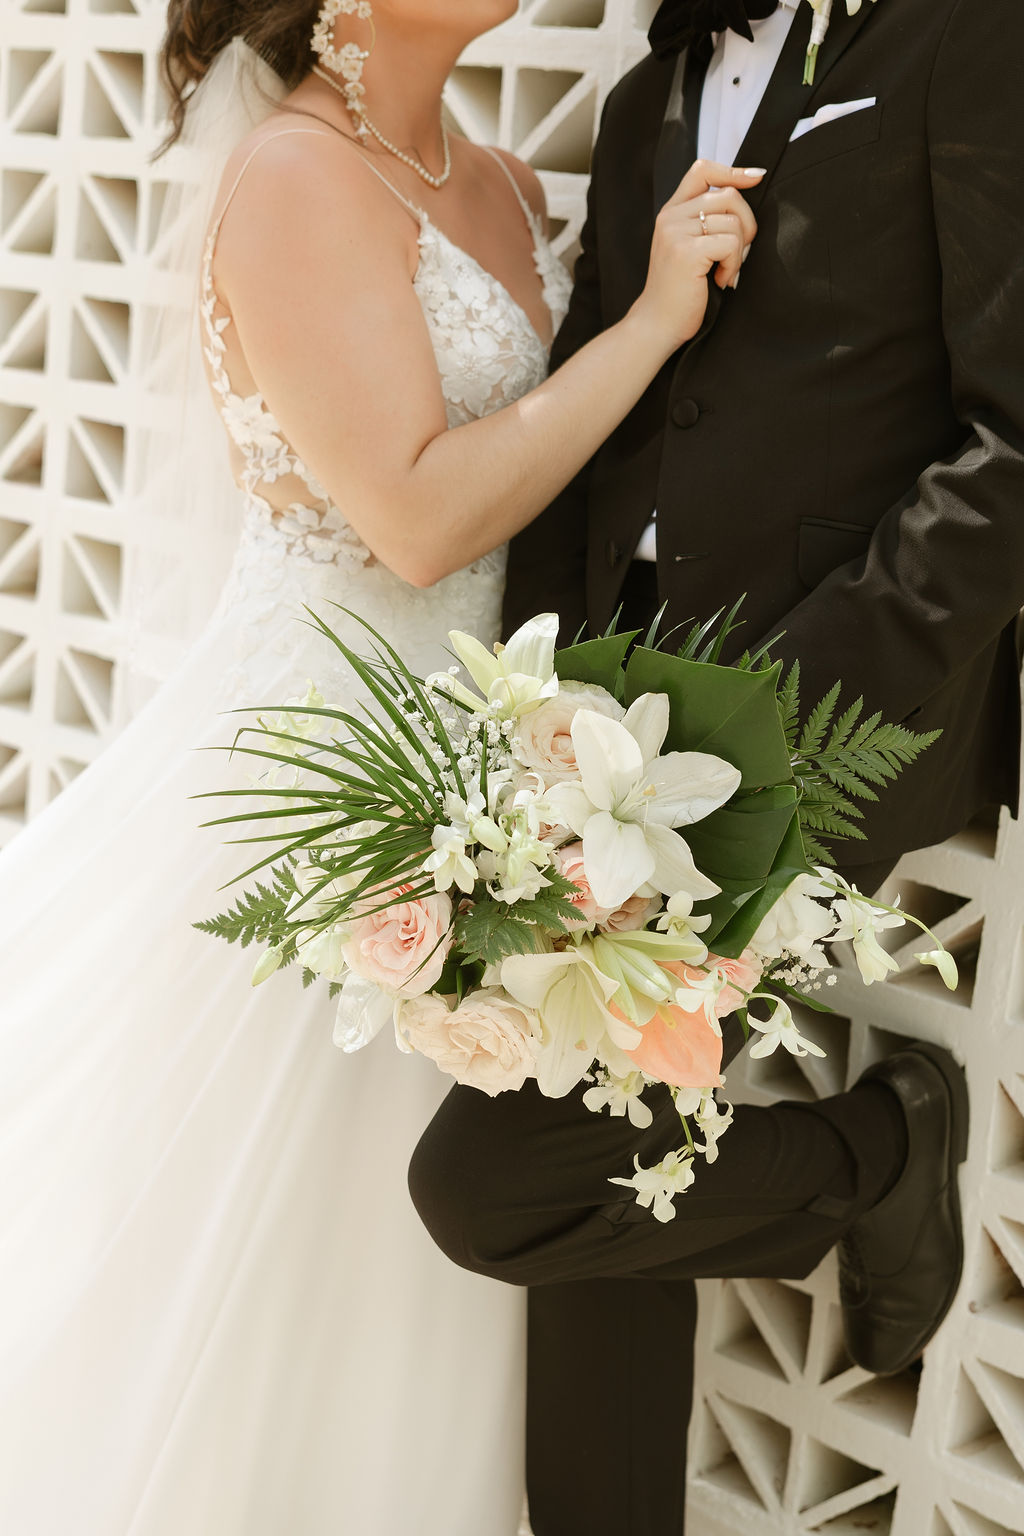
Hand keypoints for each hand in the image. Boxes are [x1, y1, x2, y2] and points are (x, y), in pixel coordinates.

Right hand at [633, 160, 763, 350]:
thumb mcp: (688, 248)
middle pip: (728, 195)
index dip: (733, 170)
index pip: (703, 170)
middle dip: (746, 222)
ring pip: (733, 222)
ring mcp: (676, 233)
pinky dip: (733, 265)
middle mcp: (671, 217)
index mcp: (671, 212)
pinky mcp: (687, 252)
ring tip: (724, 271)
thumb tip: (745, 201)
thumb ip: (706, 222)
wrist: (657, 324)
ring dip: (739, 251)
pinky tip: (720, 279)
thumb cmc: (678, 293)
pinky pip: (730, 243)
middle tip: (739, 252)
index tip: (756, 177)